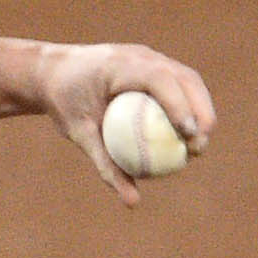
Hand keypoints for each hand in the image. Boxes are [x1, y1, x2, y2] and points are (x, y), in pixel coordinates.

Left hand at [38, 43, 214, 204]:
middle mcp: (141, 56)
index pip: (160, 79)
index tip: (189, 135)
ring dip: (202, 110)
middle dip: (202, 111)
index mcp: (121, 64)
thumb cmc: (64, 103)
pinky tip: (189, 138)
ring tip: (200, 145)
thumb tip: (133, 202)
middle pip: (185, 78)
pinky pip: (178, 86)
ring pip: (188, 80)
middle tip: (200, 146)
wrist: (54, 73)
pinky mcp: (154, 66)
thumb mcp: (79, 134)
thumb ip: (106, 164)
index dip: (180, 105)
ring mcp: (151, 58)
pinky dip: (188, 108)